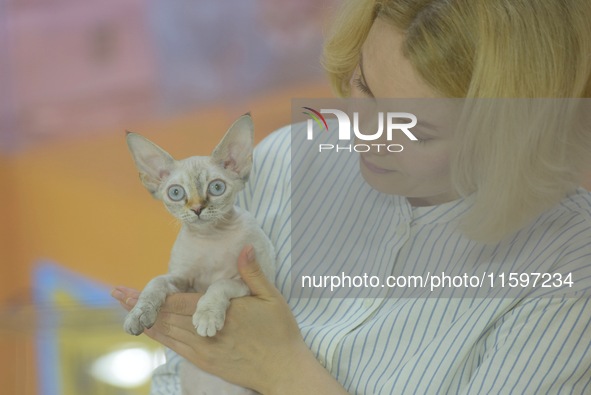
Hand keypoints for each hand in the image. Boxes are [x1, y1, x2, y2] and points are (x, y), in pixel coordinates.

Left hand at [112, 246, 329, 393]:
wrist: (283, 371)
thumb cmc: (280, 333)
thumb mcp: (272, 298)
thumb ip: (254, 273)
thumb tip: (245, 247)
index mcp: (222, 313)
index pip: (180, 303)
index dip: (153, 296)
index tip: (131, 289)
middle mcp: (207, 333)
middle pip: (166, 318)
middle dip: (140, 306)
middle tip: (117, 294)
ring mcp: (204, 350)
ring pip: (167, 333)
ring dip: (145, 320)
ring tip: (126, 310)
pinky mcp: (206, 362)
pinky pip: (176, 348)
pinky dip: (160, 337)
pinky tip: (150, 330)